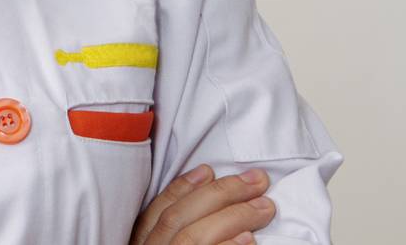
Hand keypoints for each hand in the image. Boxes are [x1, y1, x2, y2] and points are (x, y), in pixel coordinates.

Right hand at [129, 163, 276, 244]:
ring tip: (264, 208)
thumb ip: (177, 225)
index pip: (157, 210)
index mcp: (141, 243)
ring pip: (193, 237)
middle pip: (177, 218)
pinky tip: (249, 240)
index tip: (208, 169)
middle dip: (218, 195)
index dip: (181, 187)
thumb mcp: (164, 240)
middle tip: (256, 181)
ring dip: (232, 218)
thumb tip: (206, 185)